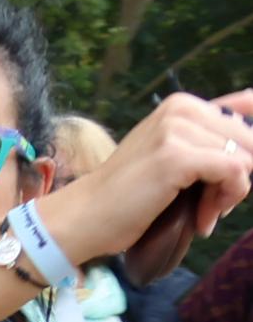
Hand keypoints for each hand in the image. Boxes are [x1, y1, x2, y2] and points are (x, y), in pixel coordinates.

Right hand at [50, 89, 252, 278]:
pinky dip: (227, 199)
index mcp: (182, 104)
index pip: (248, 109)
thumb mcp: (173, 157)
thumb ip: (212, 141)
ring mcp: (176, 129)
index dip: (247, 151)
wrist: (85, 217)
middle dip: (239, 178)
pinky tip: (202, 216)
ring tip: (200, 213)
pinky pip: (236, 173)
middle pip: (250, 141)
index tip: (227, 178)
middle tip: (208, 205)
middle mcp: (181, 108)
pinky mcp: (176, 156)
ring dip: (229, 194)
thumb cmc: (129, 196)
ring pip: (246, 159)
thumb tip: (252, 134)